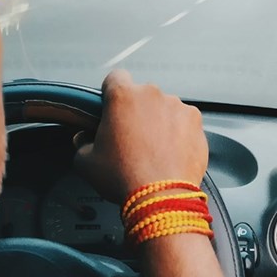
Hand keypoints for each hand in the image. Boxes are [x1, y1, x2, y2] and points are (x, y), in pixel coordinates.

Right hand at [74, 70, 207, 203]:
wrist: (162, 197)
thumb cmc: (125, 178)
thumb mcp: (86, 162)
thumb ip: (81, 143)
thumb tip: (83, 140)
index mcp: (123, 97)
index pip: (115, 78)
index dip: (111, 92)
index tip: (111, 107)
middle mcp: (152, 95)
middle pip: (141, 95)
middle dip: (136, 111)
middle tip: (130, 137)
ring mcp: (177, 106)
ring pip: (164, 108)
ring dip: (158, 121)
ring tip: (152, 149)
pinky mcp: (195, 122)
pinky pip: (183, 121)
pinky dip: (178, 133)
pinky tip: (170, 153)